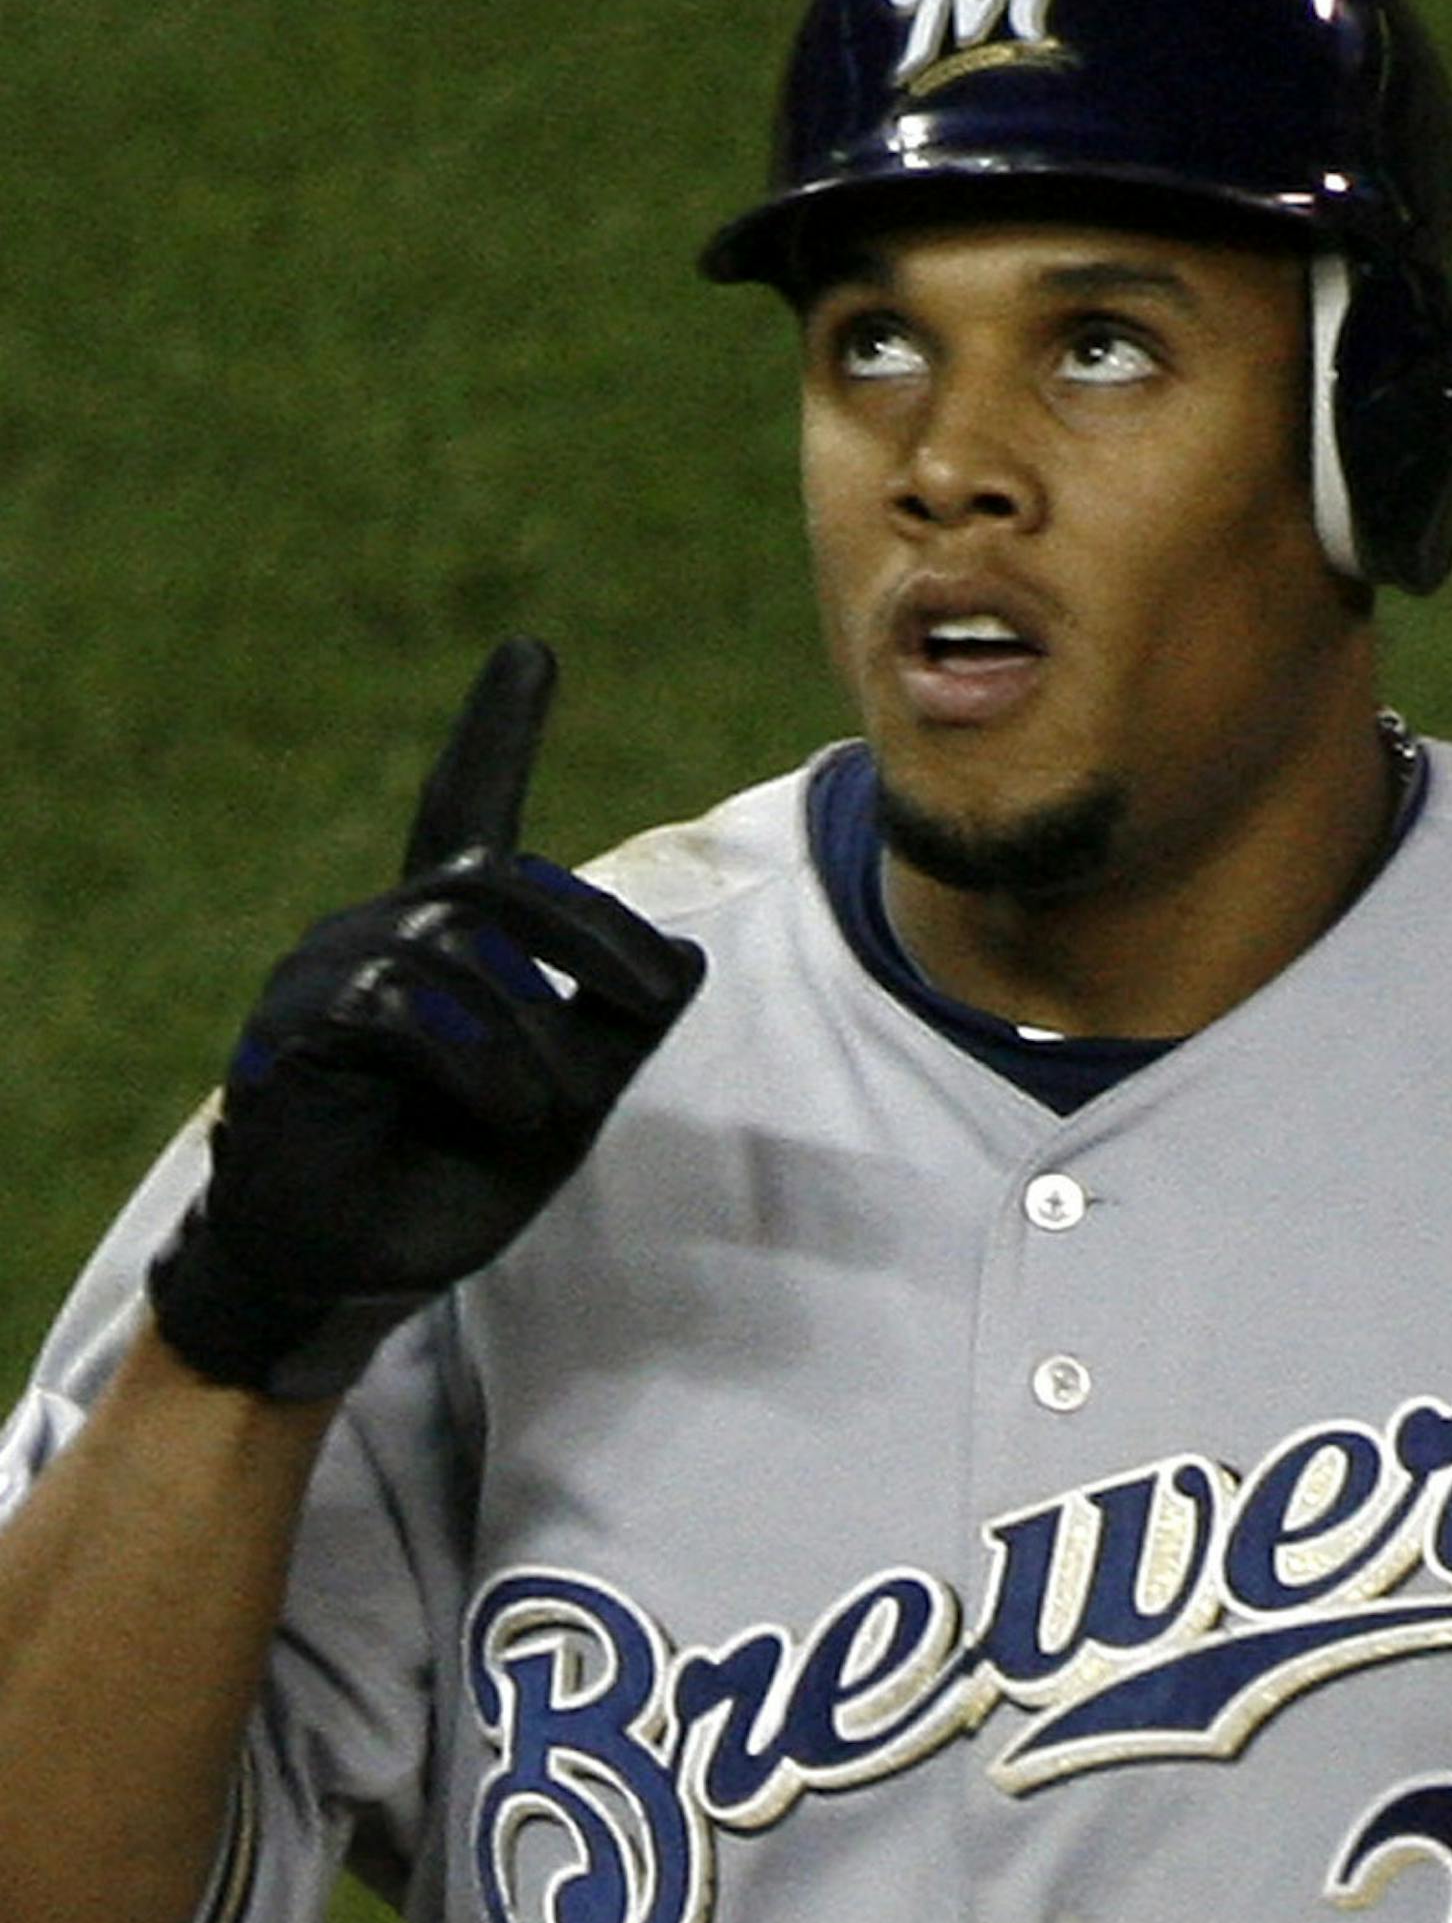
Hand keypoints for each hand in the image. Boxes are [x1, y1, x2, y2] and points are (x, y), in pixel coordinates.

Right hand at [148, 639, 704, 1399]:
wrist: (343, 1270)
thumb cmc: (445, 1179)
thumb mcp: (561, 1104)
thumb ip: (614, 1034)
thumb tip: (683, 963)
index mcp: (437, 936)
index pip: (465, 810)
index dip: (495, 731)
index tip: (530, 651)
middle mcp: (375, 930)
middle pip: (500, 882)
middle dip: (594, 936)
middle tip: (654, 998)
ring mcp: (327, 971)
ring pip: (459, 950)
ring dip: (533, 1033)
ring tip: (552, 1108)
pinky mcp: (297, 1028)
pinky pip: (402, 1010)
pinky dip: (475, 1063)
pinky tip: (504, 1114)